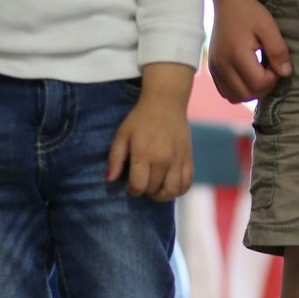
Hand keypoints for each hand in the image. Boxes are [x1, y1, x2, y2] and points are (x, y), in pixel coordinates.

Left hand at [108, 63, 195, 201]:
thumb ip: (115, 158)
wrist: (165, 102)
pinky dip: (178, 190)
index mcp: (143, 154)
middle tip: (142, 181)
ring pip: (172, 191)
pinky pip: (186, 184)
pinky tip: (170, 185)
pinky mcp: (188, 158)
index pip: (139, 186)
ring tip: (156, 188)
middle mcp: (162, 160)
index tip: (131, 185)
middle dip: (146, 190)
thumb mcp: (122, 135)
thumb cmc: (140, 119)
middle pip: (154, 190)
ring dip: (162, 195)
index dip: (133, 190)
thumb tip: (110, 179)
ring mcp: (178, 160)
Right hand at [206, 0, 289, 102]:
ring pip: (234, 97)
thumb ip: (278, 51)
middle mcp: (222, 65)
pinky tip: (247, 75)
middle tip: (269, 69)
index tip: (276, 63)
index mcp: (236, 54)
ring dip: (250, 91)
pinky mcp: (212, 69)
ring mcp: (215, 68)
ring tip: (258, 73)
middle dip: (263, 87)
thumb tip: (285, 73)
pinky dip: (238, 89)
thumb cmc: (250, 12)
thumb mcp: (269, 27)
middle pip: (246, 94)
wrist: (228, 1)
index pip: (258, 84)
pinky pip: (225, 92)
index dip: (273, 78)